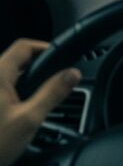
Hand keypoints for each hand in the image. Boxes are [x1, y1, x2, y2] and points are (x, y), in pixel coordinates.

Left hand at [0, 39, 80, 165]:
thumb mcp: (29, 119)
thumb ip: (53, 93)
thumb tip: (72, 74)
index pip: (24, 46)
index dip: (45, 48)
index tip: (62, 57)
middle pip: (16, 60)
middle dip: (38, 66)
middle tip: (57, 78)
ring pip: (8, 76)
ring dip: (26, 80)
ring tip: (42, 96)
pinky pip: (2, 90)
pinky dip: (15, 92)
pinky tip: (21, 111)